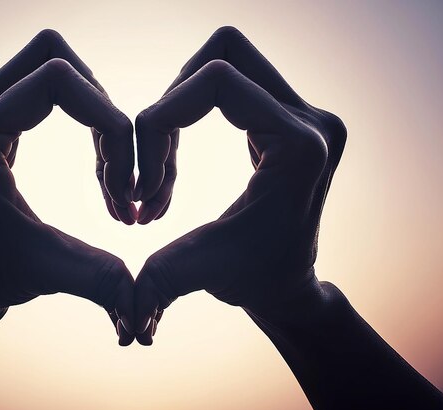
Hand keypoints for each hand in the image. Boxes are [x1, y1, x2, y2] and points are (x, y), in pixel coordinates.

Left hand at [0, 29, 135, 343]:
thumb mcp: (55, 273)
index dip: (107, 117)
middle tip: (118, 151)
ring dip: (90, 101)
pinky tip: (91, 149)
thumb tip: (142, 316)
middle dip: (99, 98)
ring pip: (43, 62)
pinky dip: (75, 108)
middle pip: (48, 53)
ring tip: (108, 156)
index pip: (54, 82)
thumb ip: (101, 281)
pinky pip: (36, 84)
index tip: (125, 172)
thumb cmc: (2, 280)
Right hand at [132, 26, 346, 343]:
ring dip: (180, 99)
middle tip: (152, 149)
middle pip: (224, 50)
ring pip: (227, 58)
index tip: (144, 177)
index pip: (217, 82)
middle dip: (172, 95)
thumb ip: (161, 284)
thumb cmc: (252, 279)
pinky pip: (232, 81)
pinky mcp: (290, 115)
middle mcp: (312, 119)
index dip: (162, 118)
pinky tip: (177, 150)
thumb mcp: (202, 271)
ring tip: (162, 156)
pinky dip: (193, 106)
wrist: (289, 283)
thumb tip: (130, 327)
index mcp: (300, 147)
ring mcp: (305, 113)